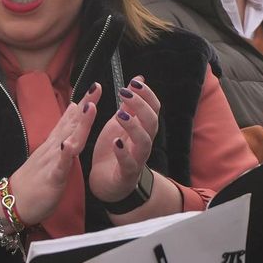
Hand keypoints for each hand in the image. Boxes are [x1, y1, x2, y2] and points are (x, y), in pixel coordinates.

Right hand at [5, 83, 103, 224]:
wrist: (12, 201)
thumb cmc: (33, 181)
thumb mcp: (49, 152)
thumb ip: (62, 132)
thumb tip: (73, 110)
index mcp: (55, 144)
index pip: (71, 119)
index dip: (85, 103)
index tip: (96, 86)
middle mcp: (54, 148)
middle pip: (72, 124)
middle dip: (86, 106)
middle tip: (97, 87)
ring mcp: (52, 161)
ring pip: (69, 140)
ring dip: (79, 124)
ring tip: (90, 108)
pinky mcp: (52, 178)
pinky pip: (60, 165)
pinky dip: (65, 155)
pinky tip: (69, 144)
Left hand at [89, 76, 160, 204]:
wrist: (108, 183)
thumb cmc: (115, 150)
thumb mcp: (120, 123)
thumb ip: (129, 104)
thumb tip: (138, 78)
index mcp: (143, 129)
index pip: (154, 108)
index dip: (147, 94)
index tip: (133, 83)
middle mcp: (144, 142)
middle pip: (152, 122)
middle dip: (140, 105)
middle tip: (124, 93)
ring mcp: (137, 159)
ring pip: (144, 142)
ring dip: (134, 127)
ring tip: (120, 115)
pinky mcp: (126, 174)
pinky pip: (129, 163)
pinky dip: (123, 152)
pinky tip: (116, 142)